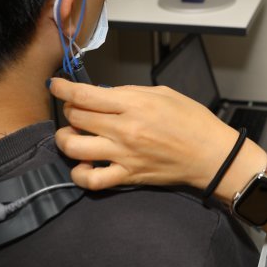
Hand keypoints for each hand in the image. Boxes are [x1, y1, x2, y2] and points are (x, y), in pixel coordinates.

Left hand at [48, 78, 239, 190]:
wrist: (210, 154)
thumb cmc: (192, 121)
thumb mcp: (162, 93)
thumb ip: (129, 92)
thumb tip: (103, 94)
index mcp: (134, 104)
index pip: (84, 95)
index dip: (63, 88)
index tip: (56, 85)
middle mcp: (124, 129)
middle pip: (75, 118)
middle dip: (69, 110)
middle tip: (75, 109)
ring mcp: (123, 154)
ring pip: (74, 148)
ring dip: (65, 140)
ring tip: (72, 136)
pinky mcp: (127, 175)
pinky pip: (91, 180)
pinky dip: (80, 174)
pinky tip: (83, 166)